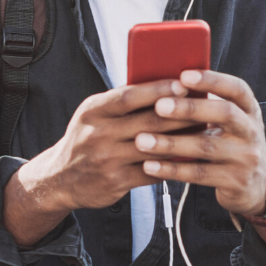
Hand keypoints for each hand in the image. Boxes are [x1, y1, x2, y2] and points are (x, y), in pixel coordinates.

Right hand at [4, 79, 199, 245]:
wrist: (59, 179)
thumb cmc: (86, 138)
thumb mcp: (93, 114)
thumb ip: (121, 102)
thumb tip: (164, 84)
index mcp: (93, 110)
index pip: (129, 96)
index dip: (158, 90)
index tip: (183, 84)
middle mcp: (98, 134)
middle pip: (148, 121)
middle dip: (181, 114)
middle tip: (206, 107)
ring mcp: (107, 160)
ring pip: (154, 148)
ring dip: (183, 140)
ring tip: (204, 132)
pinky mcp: (116, 182)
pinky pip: (153, 171)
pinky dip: (173, 164)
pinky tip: (190, 157)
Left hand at [131, 69, 265, 223]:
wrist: (257, 185)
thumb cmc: (230, 143)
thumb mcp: (229, 122)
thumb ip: (207, 106)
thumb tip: (165, 85)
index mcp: (249, 109)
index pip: (236, 88)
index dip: (212, 80)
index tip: (184, 75)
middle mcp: (251, 131)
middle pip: (224, 113)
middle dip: (190, 108)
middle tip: (159, 106)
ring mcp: (246, 158)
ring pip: (206, 147)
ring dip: (171, 143)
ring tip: (142, 140)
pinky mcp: (235, 182)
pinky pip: (198, 174)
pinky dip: (171, 170)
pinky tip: (149, 165)